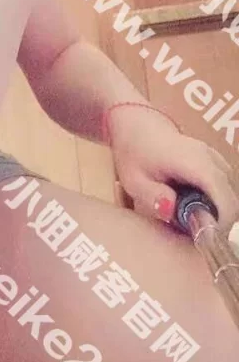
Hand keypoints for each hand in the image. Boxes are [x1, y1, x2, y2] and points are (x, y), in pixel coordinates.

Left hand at [109, 105, 238, 226]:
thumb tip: (172, 210)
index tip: (200, 237)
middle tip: (190, 230)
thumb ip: (152, 196)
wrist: (136, 124)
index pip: (226, 202)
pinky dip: (213, 199)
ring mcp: (215, 158)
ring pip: (229, 194)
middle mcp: (213, 160)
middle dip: (217, 221)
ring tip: (187, 216)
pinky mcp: (214, 160)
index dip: (219, 225)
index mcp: (197, 165)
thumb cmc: (133, 151)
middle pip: (232, 201)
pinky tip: (189, 202)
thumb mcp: (134, 179)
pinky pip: (223, 185)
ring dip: (215, 210)